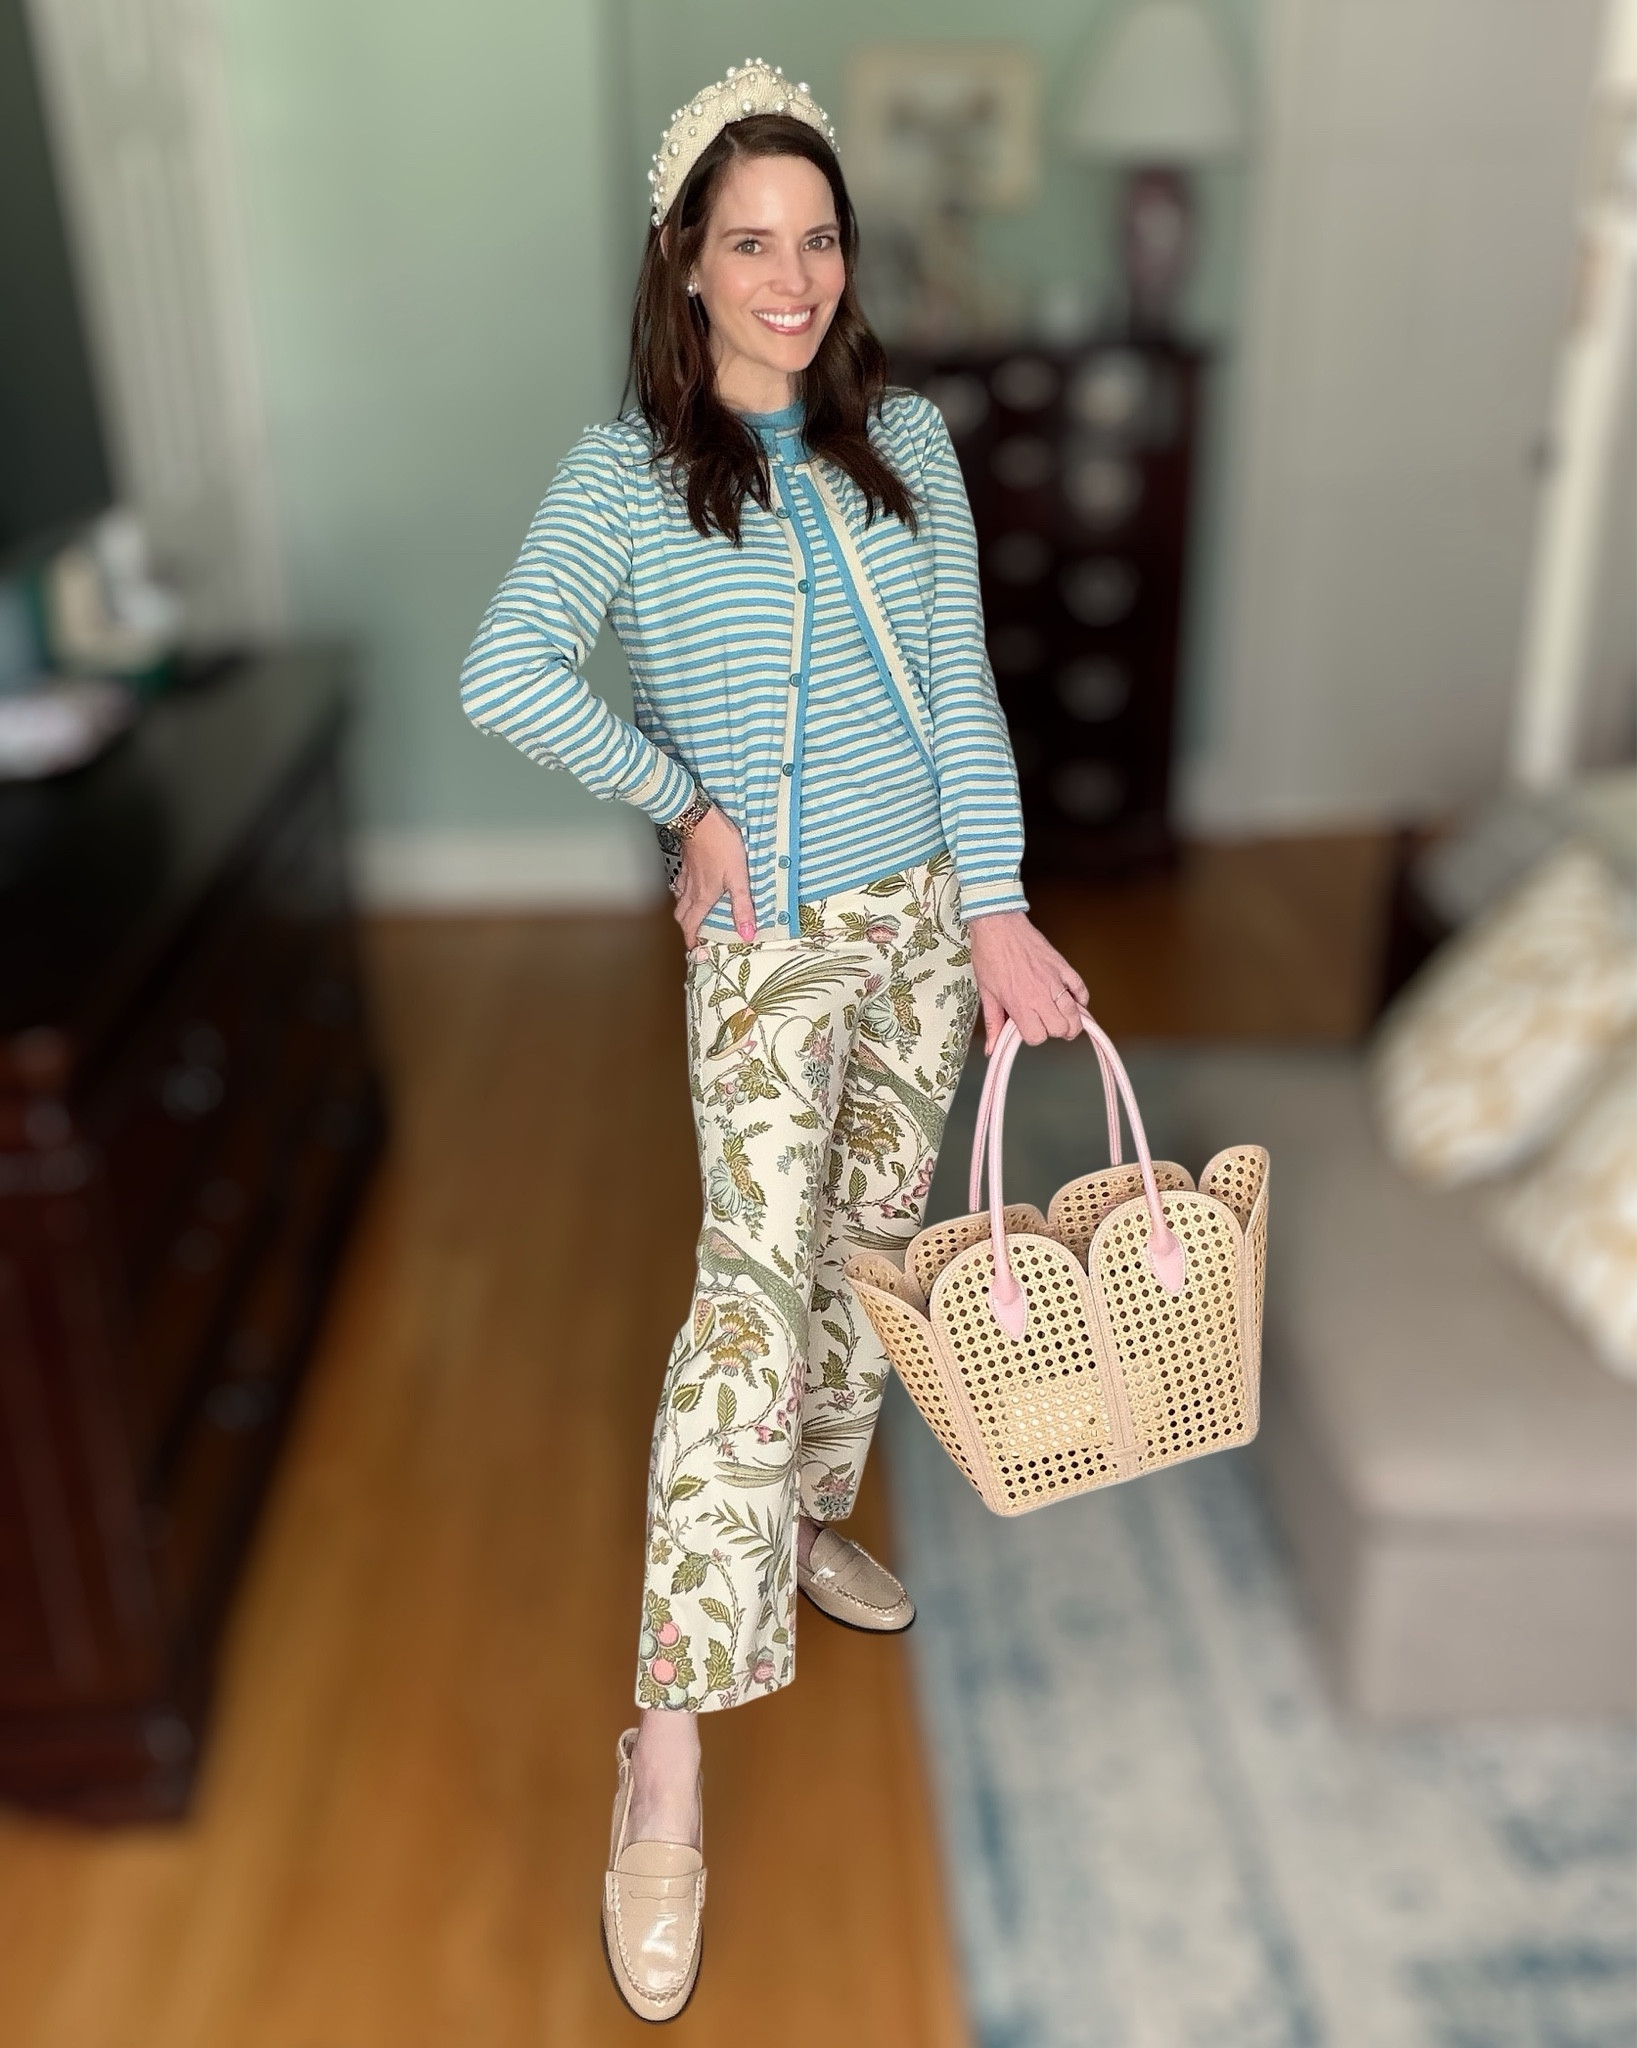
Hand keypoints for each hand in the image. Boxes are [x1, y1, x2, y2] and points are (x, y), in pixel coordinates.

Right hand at [672, 805, 755, 947]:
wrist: (700, 819)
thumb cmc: (721, 846)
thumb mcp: (738, 877)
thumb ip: (743, 906)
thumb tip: (748, 934)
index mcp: (703, 897)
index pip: (692, 927)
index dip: (693, 942)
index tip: (697, 952)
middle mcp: (690, 890)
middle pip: (682, 916)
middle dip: (687, 929)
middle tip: (696, 936)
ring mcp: (686, 876)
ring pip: (679, 900)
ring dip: (685, 911)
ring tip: (694, 916)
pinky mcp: (687, 863)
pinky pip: (681, 884)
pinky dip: (684, 892)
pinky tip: (691, 887)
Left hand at [967, 910, 1088, 1053]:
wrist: (998, 925)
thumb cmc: (989, 955)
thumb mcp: (986, 993)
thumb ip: (993, 1024)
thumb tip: (992, 1049)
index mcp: (1019, 1004)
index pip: (1037, 1037)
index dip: (1032, 1036)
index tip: (1026, 1028)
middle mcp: (1039, 995)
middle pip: (1060, 1029)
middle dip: (1054, 1031)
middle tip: (1046, 1024)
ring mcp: (1054, 980)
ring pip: (1075, 1014)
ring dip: (1071, 1021)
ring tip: (1063, 1020)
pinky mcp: (1063, 967)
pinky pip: (1081, 989)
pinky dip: (1081, 999)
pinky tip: (1073, 1001)